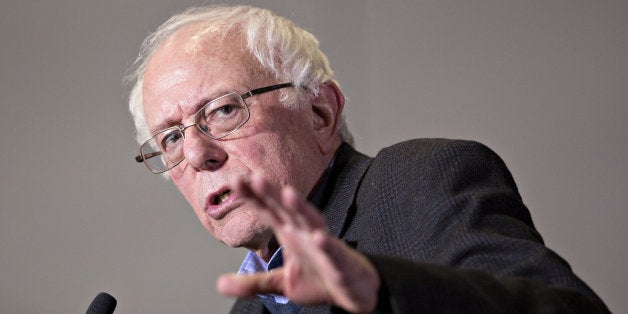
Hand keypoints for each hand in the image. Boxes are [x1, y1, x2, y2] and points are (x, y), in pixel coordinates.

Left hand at [216, 173, 379, 312]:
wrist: (353, 291)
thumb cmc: (319, 278)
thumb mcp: (280, 284)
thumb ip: (252, 283)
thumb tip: (220, 284)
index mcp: (289, 233)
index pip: (268, 211)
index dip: (252, 196)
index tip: (234, 180)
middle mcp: (304, 233)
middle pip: (286, 209)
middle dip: (271, 194)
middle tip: (254, 177)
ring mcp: (322, 246)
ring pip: (310, 222)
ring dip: (300, 208)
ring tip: (288, 194)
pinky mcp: (338, 262)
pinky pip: (331, 251)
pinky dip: (326, 244)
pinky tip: (318, 237)